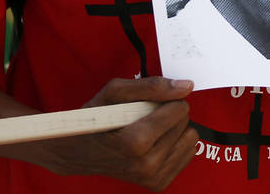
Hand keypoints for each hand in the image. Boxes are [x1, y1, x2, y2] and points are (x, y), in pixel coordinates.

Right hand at [40, 77, 198, 189]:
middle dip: (171, 113)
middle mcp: (146, 164)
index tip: (151, 101)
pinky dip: (174, 144)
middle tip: (146, 115)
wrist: (80, 151)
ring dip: (174, 129)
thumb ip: (152, 86)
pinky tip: (155, 142)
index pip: (179, 110)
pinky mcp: (158, 183)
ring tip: (150, 129)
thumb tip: (185, 87)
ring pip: (190, 140)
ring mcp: (152, 177)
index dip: (168, 99)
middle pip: (185, 124)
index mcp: (135, 142)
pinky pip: (186, 155)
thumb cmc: (96, 118)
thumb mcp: (115, 92)